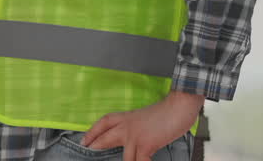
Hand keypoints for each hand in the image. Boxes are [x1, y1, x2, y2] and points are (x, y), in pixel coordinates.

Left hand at [82, 91, 203, 160]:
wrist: (178, 106)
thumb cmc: (166, 112)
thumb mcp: (145, 118)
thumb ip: (136, 127)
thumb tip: (134, 139)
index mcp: (126, 118)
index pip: (103, 123)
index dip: (92, 132)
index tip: (84, 140)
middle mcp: (127, 126)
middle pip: (105, 138)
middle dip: (96, 146)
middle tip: (89, 151)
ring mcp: (135, 136)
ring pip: (125, 158)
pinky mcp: (146, 144)